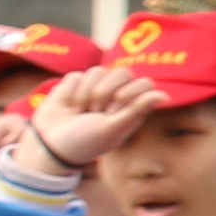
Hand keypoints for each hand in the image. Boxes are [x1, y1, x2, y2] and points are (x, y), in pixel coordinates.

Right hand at [20, 60, 157, 166]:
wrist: (51, 144)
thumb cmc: (87, 141)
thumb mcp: (112, 129)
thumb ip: (137, 110)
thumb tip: (165, 95)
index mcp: (133, 106)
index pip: (144, 83)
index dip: (128, 93)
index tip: (112, 111)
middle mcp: (118, 93)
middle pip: (123, 72)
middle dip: (104, 93)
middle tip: (95, 112)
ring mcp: (97, 85)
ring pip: (99, 71)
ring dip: (85, 95)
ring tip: (81, 112)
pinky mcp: (76, 82)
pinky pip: (77, 75)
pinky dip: (70, 92)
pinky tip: (68, 106)